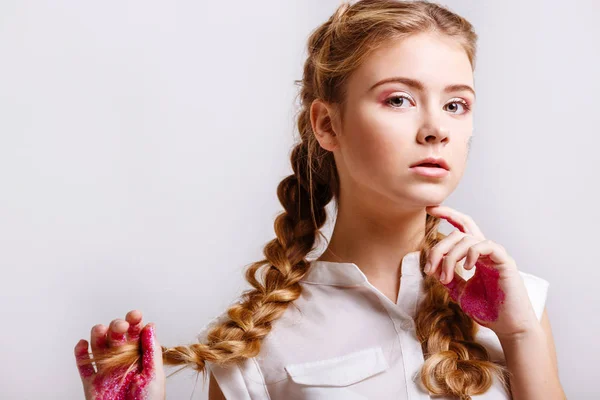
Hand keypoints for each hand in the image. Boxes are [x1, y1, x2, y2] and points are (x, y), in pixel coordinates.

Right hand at [74, 310, 165, 399]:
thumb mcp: (154, 375)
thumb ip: (151, 351)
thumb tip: (150, 325)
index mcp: (139, 356)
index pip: (135, 333)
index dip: (134, 321)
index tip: (135, 315)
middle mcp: (122, 360)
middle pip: (115, 335)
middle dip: (116, 326)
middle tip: (121, 326)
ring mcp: (106, 371)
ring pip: (97, 345)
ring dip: (98, 334)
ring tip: (102, 331)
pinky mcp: (91, 383)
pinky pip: (83, 365)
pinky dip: (79, 352)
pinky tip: (82, 344)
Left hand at [424, 205, 539, 340]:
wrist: (508, 328)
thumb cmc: (488, 310)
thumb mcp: (460, 291)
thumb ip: (448, 276)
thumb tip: (432, 265)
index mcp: (476, 256)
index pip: (462, 228)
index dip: (448, 215)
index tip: (430, 209)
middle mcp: (486, 252)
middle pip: (459, 233)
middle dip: (439, 248)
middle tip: (429, 267)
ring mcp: (496, 255)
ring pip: (468, 239)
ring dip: (450, 257)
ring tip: (445, 277)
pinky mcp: (505, 262)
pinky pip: (486, 245)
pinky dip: (472, 253)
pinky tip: (466, 269)